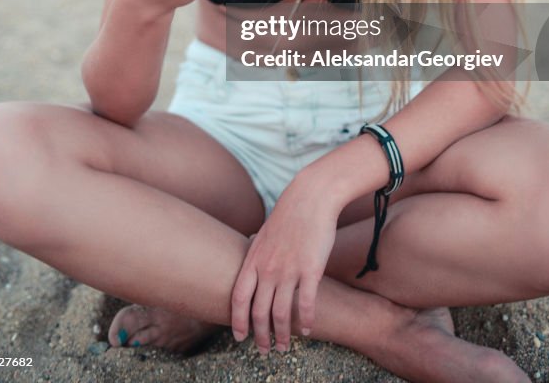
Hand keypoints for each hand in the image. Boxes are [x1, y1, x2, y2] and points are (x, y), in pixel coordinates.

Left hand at [231, 175, 338, 353]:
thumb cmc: (289, 213)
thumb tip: (252, 262)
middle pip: (259, 312)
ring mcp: (289, 270)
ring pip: (281, 314)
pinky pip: (306, 304)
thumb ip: (257, 252)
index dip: (237, 320)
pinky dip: (307, 321)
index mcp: (254, 259)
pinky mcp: (311, 270)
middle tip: (265, 350)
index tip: (239, 336)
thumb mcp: (264, 232)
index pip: (239, 298)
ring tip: (284, 347)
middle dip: (261, 336)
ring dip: (282, 335)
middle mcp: (268, 268)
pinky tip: (309, 329)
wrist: (311, 196)